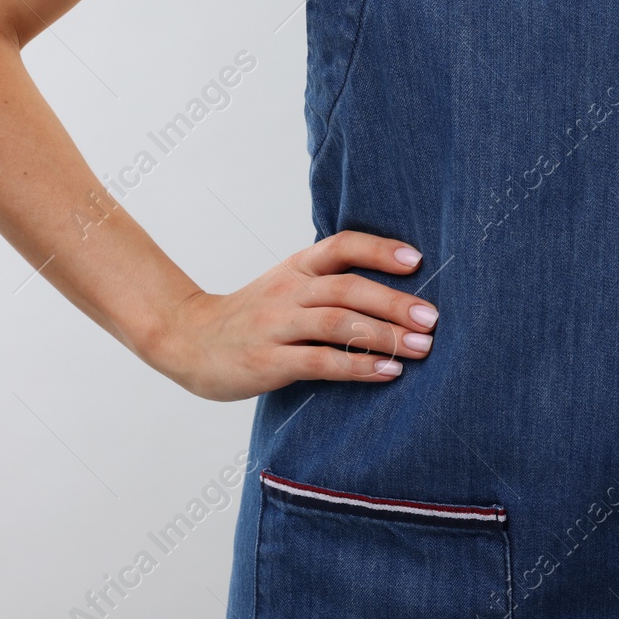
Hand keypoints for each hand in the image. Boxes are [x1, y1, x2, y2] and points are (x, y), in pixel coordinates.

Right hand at [142, 230, 440, 400]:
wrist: (186, 340)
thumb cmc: (252, 317)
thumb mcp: (286, 286)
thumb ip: (329, 283)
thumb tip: (399, 289)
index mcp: (296, 267)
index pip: (342, 246)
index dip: (380, 249)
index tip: (418, 260)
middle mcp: (287, 291)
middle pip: (348, 287)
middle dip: (395, 302)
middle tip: (433, 318)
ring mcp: (275, 326)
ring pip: (338, 323)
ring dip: (385, 335)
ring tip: (421, 347)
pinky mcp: (268, 362)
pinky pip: (320, 361)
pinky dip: (358, 366)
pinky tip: (388, 372)